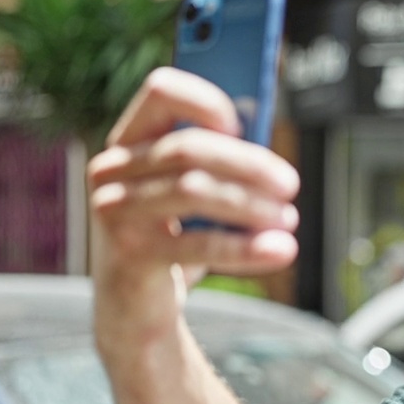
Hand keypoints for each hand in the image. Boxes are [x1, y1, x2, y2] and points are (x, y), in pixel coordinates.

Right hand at [88, 67, 299, 306]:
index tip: (242, 125)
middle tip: (290, 185)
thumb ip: (218, 162)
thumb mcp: (192, 195)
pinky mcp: (130, 255)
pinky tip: (280, 249)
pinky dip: (246, 246)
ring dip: (251, 204)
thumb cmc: (174, 240)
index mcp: (129, 140)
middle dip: (248, 164)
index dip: (206, 101)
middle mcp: (112, 170)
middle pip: (188, 148)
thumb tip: (264, 139)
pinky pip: (198, 244)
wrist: (137, 310)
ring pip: (194, 190)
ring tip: (287, 219)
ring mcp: (115, 212)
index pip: (161, 92)